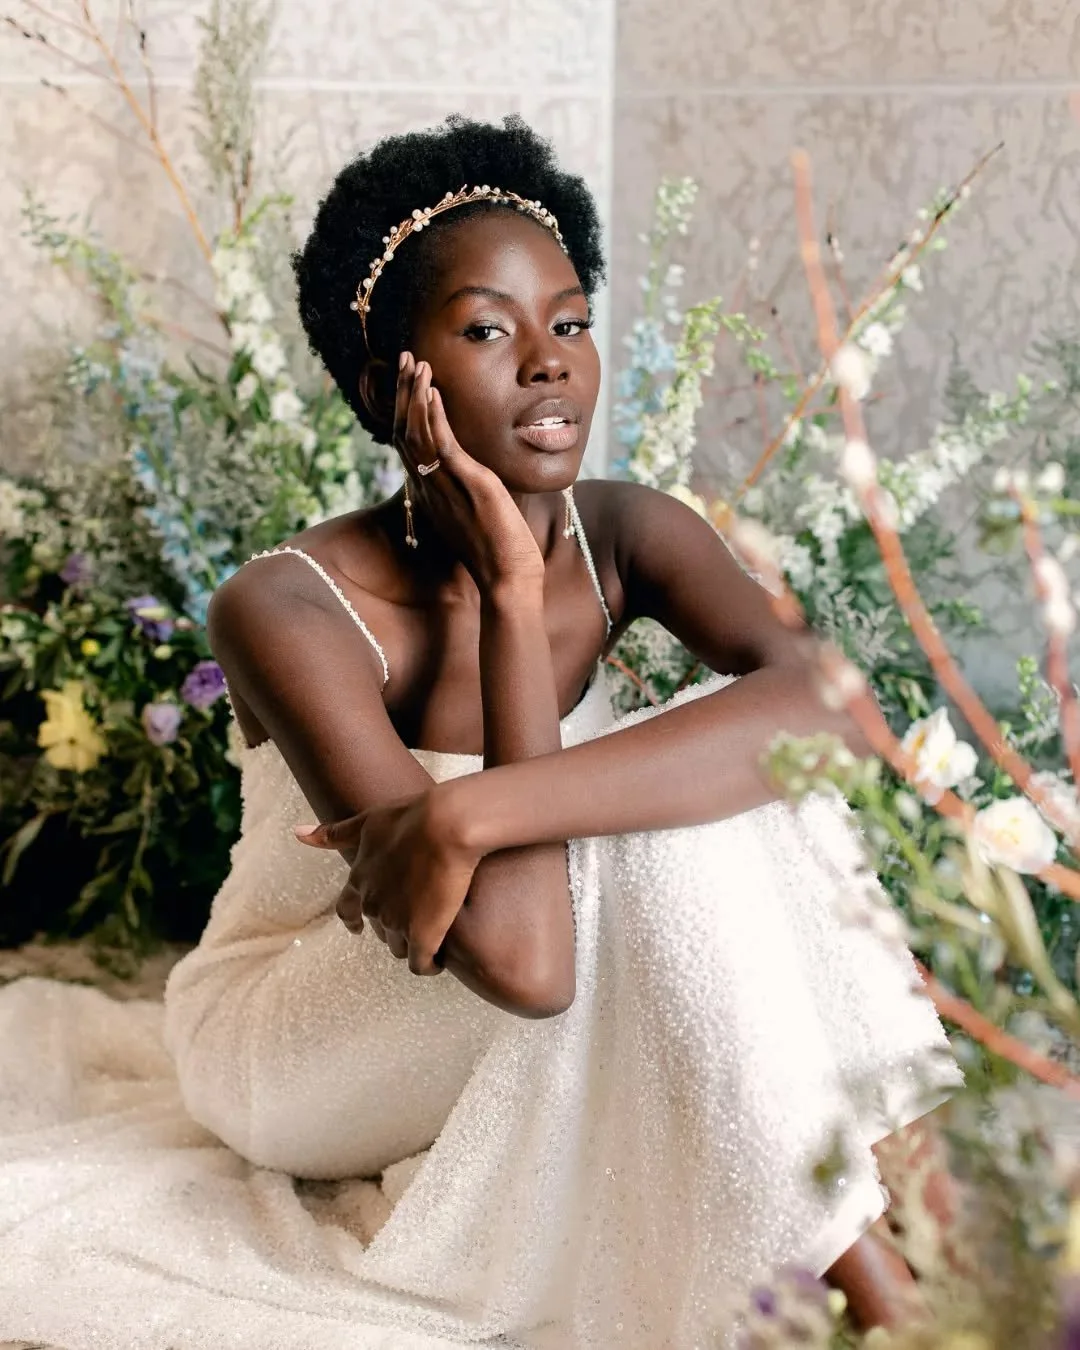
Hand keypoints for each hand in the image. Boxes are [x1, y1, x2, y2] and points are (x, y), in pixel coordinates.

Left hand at [294, 788, 481, 974]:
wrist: (446, 826)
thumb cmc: (412, 817)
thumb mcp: (369, 821)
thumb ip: (337, 833)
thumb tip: (299, 833)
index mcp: (360, 877)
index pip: (346, 908)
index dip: (352, 919)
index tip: (356, 928)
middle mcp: (373, 903)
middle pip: (378, 929)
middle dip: (391, 927)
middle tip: (412, 922)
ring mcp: (396, 921)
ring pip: (398, 947)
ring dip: (410, 945)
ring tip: (429, 940)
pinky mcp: (422, 935)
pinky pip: (421, 963)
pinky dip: (429, 964)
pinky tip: (439, 959)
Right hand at [395, 353, 544, 591]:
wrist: (506, 578)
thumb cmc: (498, 551)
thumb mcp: (477, 512)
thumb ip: (470, 490)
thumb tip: (481, 475)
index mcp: (429, 493)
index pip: (408, 444)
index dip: (406, 411)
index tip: (410, 383)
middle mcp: (429, 487)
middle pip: (404, 431)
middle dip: (404, 394)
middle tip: (405, 360)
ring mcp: (444, 485)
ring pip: (416, 432)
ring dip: (415, 395)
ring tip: (416, 364)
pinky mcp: (465, 483)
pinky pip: (441, 443)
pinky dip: (434, 415)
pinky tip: (434, 391)